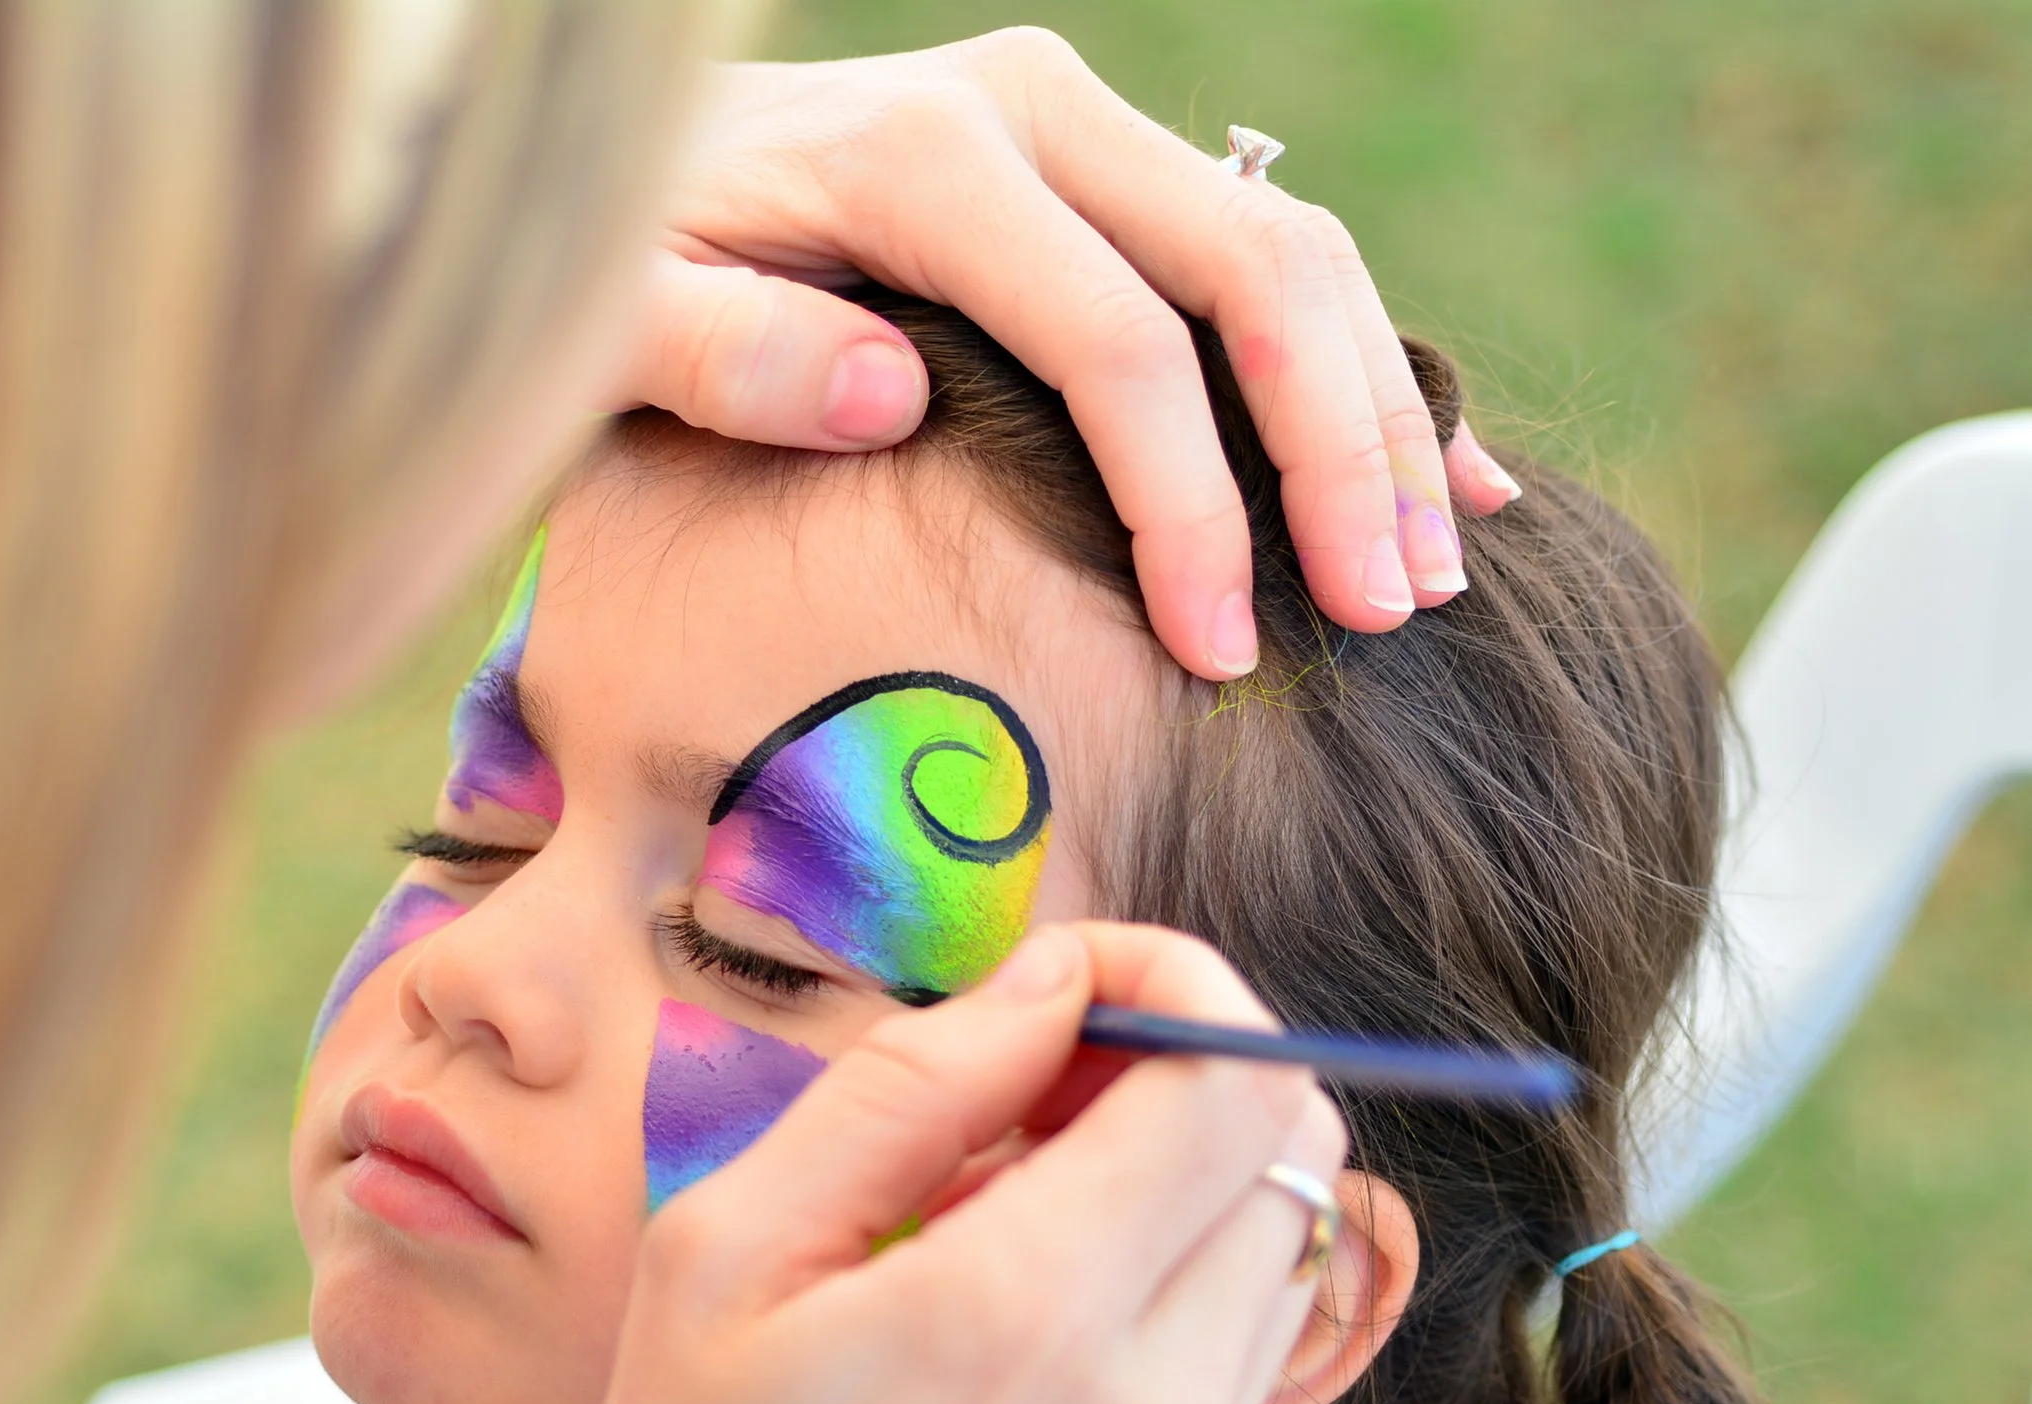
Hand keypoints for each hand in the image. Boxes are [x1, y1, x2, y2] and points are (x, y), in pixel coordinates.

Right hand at [545, 924, 1347, 1403]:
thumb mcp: (727, 1252)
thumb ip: (907, 1090)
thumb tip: (1049, 980)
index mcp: (1021, 1313)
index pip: (1232, 1075)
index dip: (1178, 982)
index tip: (1072, 981)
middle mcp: (1151, 1401)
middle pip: (1288, 1139)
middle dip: (1181, 1065)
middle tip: (1030, 1087)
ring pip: (1283, 1234)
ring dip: (1183, 1169)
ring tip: (1014, 1205)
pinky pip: (1247, 1337)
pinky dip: (1179, 1270)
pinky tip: (1035, 1302)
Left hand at [611, 29, 1520, 680]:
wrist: (613, 156)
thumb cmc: (611, 266)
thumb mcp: (613, 316)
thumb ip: (723, 351)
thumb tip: (886, 394)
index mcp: (925, 155)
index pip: (1119, 342)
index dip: (1190, 506)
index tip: (1220, 650)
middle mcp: (1029, 111)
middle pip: (1256, 274)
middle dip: (1339, 453)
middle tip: (1387, 615)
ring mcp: (1077, 127)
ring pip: (1293, 250)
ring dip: (1378, 408)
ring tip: (1433, 568)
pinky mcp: (1100, 165)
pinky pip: (1264, 250)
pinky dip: (1356, 359)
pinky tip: (1430, 465)